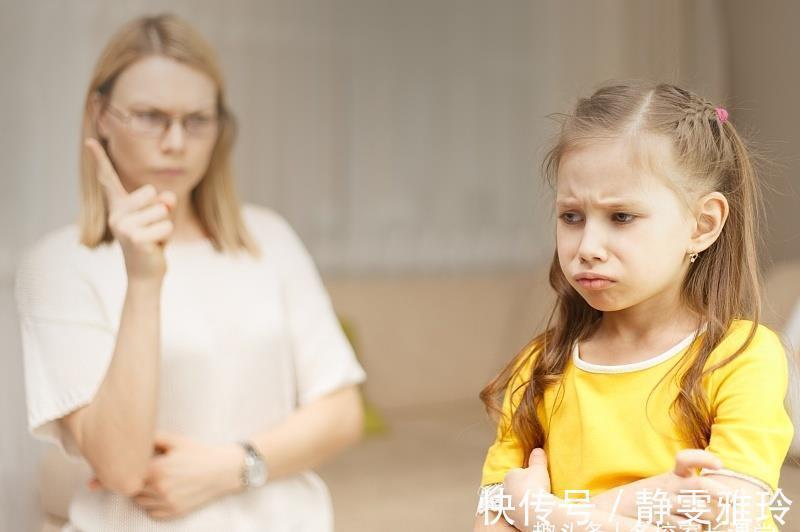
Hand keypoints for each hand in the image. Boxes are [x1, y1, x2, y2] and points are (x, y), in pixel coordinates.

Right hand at [85, 138, 175, 281]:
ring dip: (165, 225)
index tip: (90, 141)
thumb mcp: (160, 217)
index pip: (108, 179)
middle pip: (152, 192)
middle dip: (161, 209)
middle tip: (152, 228)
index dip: (100, 159)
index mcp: (119, 206)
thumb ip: (165, 203)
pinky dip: (167, 236)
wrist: (145, 272)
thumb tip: (168, 200)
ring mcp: (122, 226)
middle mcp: (116, 214)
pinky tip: (155, 247)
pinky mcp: (134, 238)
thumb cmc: (152, 241)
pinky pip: (166, 226)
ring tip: (153, 237)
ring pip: (162, 210)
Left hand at [87, 431, 244, 519]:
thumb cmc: (201, 452)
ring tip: (156, 478)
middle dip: (130, 481)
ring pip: (140, 501)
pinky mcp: (174, 513)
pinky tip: (163, 490)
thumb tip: (129, 439)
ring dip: (140, 492)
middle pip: (130, 489)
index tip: (91, 482)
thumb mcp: (176, 440)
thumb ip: (150, 439)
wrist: (225, 469)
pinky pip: (152, 511)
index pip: (125, 475)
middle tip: (139, 471)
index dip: (106, 479)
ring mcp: (167, 504)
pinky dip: (151, 503)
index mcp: (158, 470)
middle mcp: (160, 490)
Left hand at [501, 448, 557, 528]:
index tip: (536, 480)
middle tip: (536, 491)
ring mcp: (506, 504)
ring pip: (515, 499)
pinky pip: (517, 511)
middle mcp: (504, 490)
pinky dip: (523, 510)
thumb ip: (537, 458)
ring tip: (535, 502)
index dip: (527, 476)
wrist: (534, 510)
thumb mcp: (539, 468)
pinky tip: (532, 510)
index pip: (517, 473)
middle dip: (523, 488)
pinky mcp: (511, 517)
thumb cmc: (535, 485)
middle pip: (515, 486)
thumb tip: (538, 450)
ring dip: (522, 500)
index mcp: (508, 476)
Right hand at [592, 449, 732, 528]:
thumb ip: (685, 487)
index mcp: (671, 476)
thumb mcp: (664, 488)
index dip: (703, 459)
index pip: (687, 460)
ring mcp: (664, 503)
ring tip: (714, 518)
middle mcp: (668, 486)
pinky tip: (692, 527)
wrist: (612, 511)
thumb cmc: (645, 500)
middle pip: (700, 485)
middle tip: (734, 500)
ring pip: (698, 507)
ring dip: (709, 514)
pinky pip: (687, 526)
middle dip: (719, 492)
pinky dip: (693, 527)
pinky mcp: (660, 519)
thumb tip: (719, 498)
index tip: (719, 465)